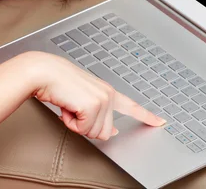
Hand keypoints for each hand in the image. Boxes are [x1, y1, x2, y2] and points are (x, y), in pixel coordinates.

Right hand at [31, 52, 166, 139]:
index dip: (147, 116)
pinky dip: (71, 123)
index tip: (160, 122)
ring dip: (78, 124)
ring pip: (95, 133)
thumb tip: (112, 132)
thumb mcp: (83, 100)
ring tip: (70, 106)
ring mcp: (103, 99)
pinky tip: (67, 107)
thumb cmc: (58, 84)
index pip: (132, 106)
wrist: (45, 72)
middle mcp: (109, 94)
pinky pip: (84, 130)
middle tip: (74, 109)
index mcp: (108, 92)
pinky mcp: (93, 105)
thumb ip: (100, 115)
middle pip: (106, 132)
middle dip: (86, 126)